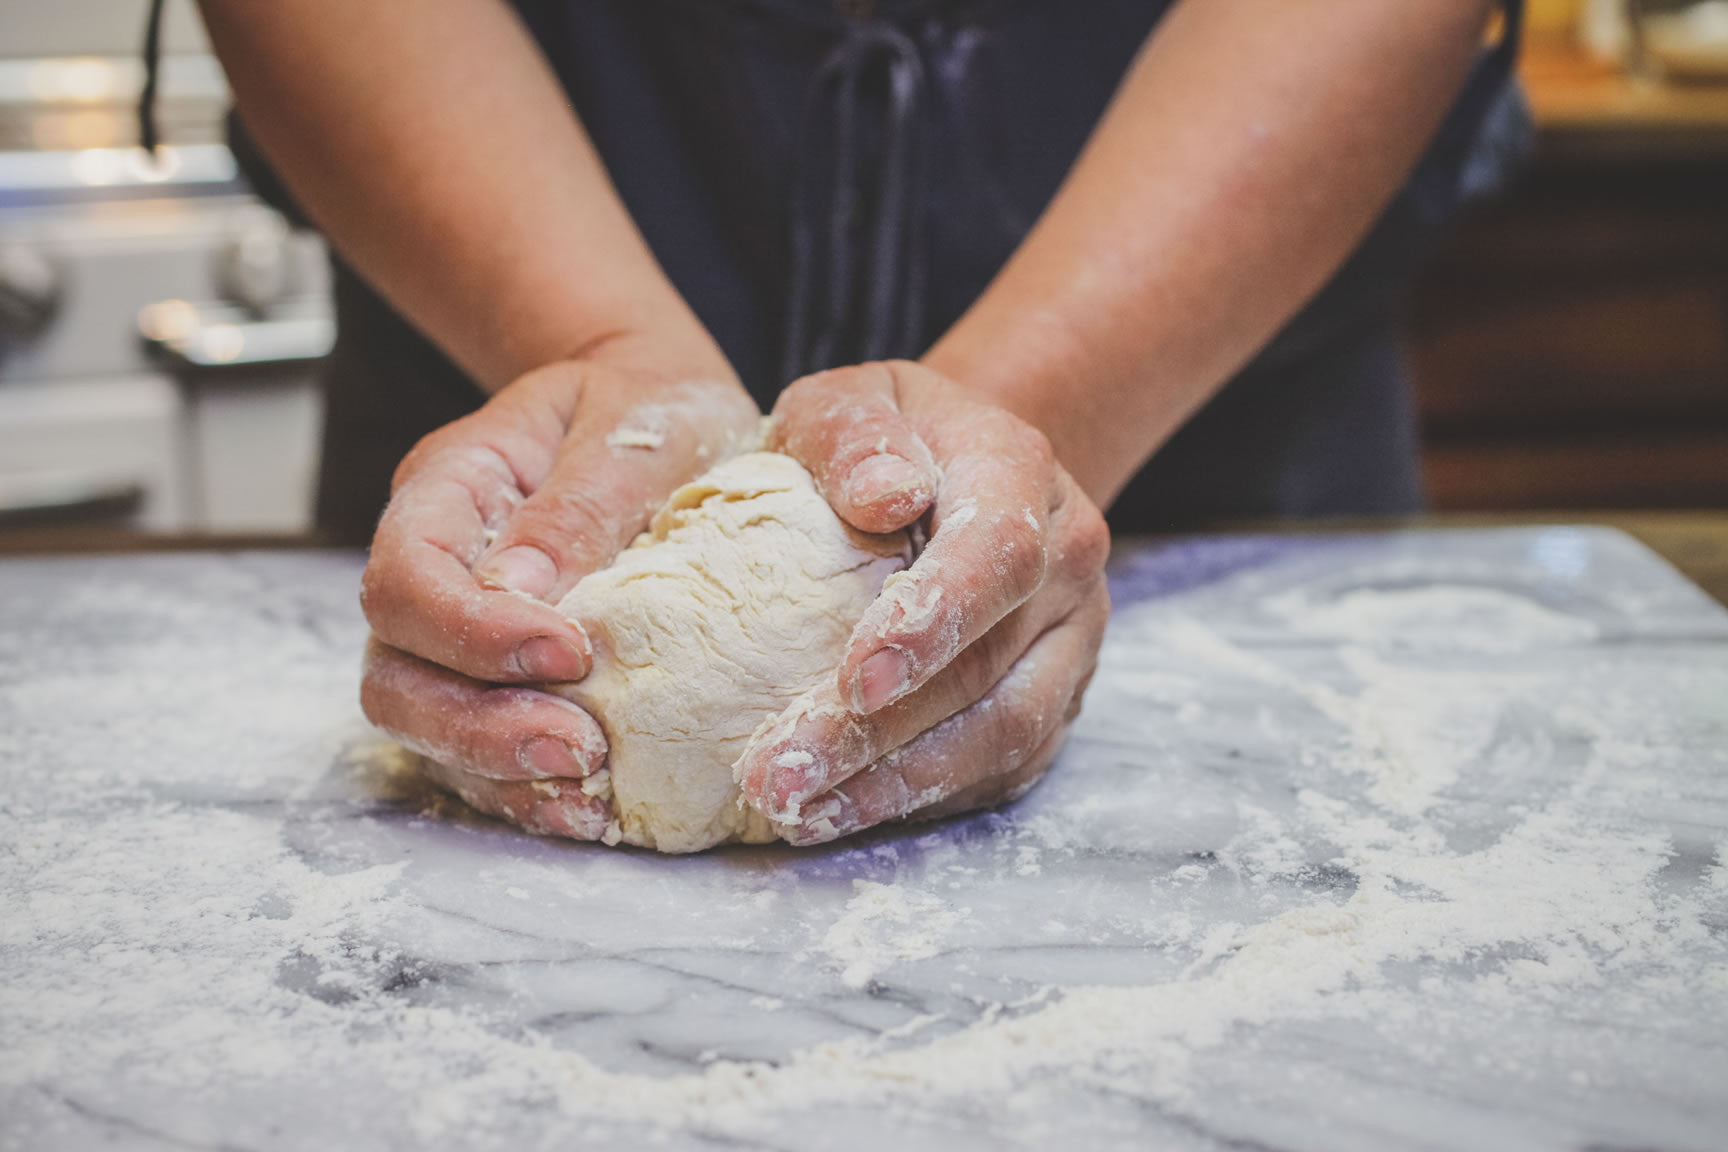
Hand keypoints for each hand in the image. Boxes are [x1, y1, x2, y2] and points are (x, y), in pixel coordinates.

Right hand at [357, 357, 758, 838]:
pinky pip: (484, 756)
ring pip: (426, 728)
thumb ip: (578, 501)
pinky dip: (527, 792)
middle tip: (578, 747)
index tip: (569, 651)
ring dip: (498, 772)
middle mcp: (436, 571)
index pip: (406, 575)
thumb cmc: (648, 407)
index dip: (469, 630)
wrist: (664, 416)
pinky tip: (591, 808)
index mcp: (449, 490)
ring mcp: (458, 637)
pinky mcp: (503, 685)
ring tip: (590, 792)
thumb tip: (519, 590)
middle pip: (394, 672)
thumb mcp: (632, 424)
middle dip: (474, 725)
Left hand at [735, 360, 1110, 844]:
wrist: (962, 468)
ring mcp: (1072, 637)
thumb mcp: (850, 400)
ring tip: (802, 812)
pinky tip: (847, 810)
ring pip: (1006, 732)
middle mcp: (1067, 560)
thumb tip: (883, 496)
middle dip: (878, 733)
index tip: (850, 680)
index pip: (997, 556)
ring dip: (899, 783)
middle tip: (782, 775)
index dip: (932, 623)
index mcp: (1020, 473)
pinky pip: (1006, 765)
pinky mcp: (1059, 696)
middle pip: (989, 665)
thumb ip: (855, 435)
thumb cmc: (886, 441)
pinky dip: (926, 797)